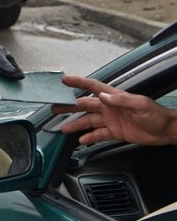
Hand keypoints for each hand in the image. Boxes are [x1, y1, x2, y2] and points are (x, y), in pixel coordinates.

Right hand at [52, 76, 176, 145]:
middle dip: (69, 106)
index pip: (93, 87)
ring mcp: (110, 120)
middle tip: (55, 108)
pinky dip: (89, 137)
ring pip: (88, 121)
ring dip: (75, 124)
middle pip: (84, 105)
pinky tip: (81, 140)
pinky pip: (98, 134)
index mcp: (114, 97)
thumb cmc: (156, 115)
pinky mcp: (114, 132)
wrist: (166, 131)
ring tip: (63, 128)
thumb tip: (102, 97)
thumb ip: (121, 100)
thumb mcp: (140, 104)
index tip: (64, 80)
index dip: (78, 83)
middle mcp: (109, 108)